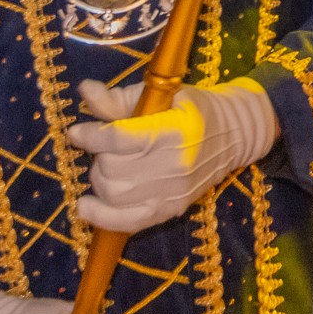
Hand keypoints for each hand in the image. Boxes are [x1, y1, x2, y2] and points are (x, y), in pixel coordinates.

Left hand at [67, 78, 278, 231]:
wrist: (234, 134)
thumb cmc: (193, 108)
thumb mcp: (161, 94)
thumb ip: (120, 97)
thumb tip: (85, 91)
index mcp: (174, 130)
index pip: (120, 138)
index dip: (91, 136)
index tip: (78, 132)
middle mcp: (175, 165)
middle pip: (114, 168)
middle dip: (98, 156)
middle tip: (103, 147)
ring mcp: (174, 192)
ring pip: (114, 194)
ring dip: (100, 180)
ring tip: (107, 167)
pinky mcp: (171, 209)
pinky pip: (128, 222)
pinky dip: (101, 217)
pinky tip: (87, 205)